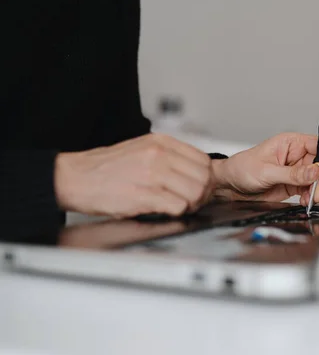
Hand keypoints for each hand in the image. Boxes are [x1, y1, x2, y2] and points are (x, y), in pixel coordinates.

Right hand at [54, 134, 213, 217]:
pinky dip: (177, 212)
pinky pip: (178, 206)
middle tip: (192, 201)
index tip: (200, 188)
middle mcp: (159, 155)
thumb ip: (171, 157)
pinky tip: (166, 211)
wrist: (76, 178)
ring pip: (195, 192)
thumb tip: (199, 171)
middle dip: (202, 194)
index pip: (204, 161)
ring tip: (179, 206)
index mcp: (162, 142)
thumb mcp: (143, 149)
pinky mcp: (143, 195)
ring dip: (191, 205)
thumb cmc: (108, 168)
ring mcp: (152, 174)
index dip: (207, 179)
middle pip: (204, 178)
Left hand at [212, 133, 318, 205]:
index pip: (317, 144)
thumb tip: (314, 171)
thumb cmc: (242, 168)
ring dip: (316, 189)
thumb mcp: (267, 171)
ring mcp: (295, 171)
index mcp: (290, 143)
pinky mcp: (293, 185)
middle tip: (315, 191)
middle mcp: (295, 156)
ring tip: (310, 198)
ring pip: (316, 179)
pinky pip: (308, 190)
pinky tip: (305, 201)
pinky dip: (310, 196)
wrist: (231, 185)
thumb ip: (292, 173)